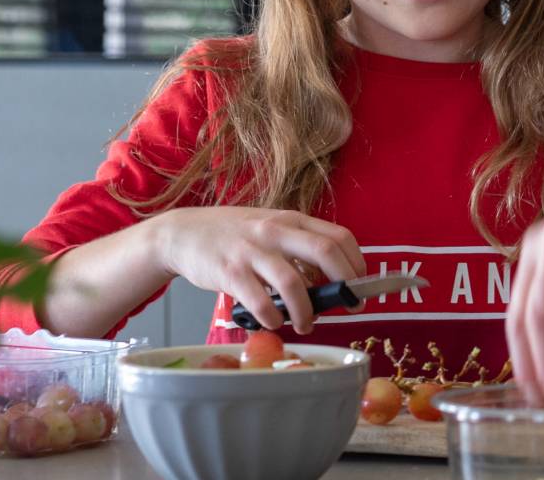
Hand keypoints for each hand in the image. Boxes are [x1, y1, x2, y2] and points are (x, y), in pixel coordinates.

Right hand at [149, 207, 365, 333]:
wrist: (182, 232)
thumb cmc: (234, 235)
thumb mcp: (270, 229)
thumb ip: (298, 248)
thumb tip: (329, 282)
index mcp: (291, 220)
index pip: (339, 236)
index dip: (357, 262)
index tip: (361, 285)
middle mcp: (275, 231)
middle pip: (325, 252)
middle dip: (345, 283)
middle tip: (351, 307)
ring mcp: (252, 251)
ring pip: (293, 282)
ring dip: (307, 310)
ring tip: (307, 325)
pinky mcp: (229, 272)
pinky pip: (259, 300)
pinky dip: (272, 316)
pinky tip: (274, 322)